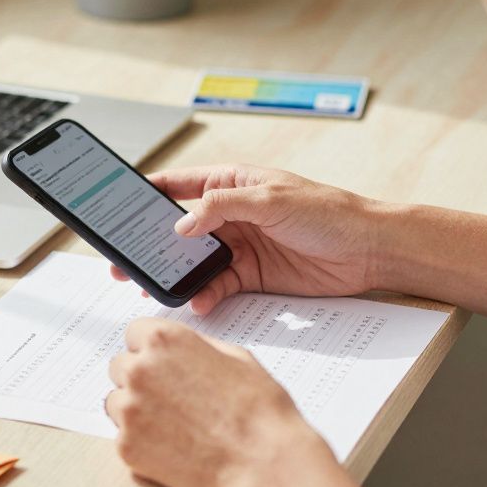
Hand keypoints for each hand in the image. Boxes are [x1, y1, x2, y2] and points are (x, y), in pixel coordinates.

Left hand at [105, 317, 331, 486]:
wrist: (262, 460)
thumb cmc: (258, 408)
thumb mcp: (234, 357)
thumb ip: (195, 347)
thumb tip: (179, 350)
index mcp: (164, 340)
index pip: (134, 333)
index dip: (149, 349)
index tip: (159, 362)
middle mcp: (139, 370)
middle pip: (121, 367)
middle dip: (141, 379)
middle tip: (171, 398)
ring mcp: (129, 410)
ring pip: (117, 402)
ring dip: (137, 410)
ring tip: (175, 425)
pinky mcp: (127, 446)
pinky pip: (124, 437)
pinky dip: (143, 442)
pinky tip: (174, 446)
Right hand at [112, 164, 381, 313]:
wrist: (369, 250)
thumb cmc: (328, 212)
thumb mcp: (270, 199)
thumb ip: (221, 208)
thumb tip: (181, 225)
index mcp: (232, 184)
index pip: (179, 184)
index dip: (147, 194)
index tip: (117, 205)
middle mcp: (231, 214)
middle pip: (180, 230)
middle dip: (152, 246)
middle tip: (125, 263)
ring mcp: (241, 246)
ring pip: (196, 262)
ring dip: (177, 276)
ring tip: (158, 290)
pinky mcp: (253, 275)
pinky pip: (219, 286)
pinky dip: (206, 295)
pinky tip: (201, 302)